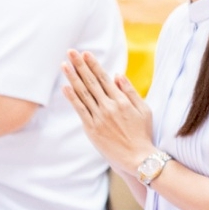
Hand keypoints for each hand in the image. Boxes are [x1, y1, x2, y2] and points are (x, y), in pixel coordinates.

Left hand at [61, 49, 156, 172]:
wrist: (137, 158)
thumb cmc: (143, 133)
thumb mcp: (144, 109)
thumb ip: (130, 91)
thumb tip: (118, 75)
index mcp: (121, 100)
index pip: (104, 78)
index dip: (93, 64)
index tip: (85, 53)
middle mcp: (109, 107)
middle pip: (91, 82)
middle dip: (80, 65)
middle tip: (71, 51)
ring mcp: (99, 118)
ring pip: (83, 94)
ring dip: (72, 78)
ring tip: (64, 64)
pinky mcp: (92, 129)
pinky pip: (80, 110)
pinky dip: (72, 98)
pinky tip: (65, 87)